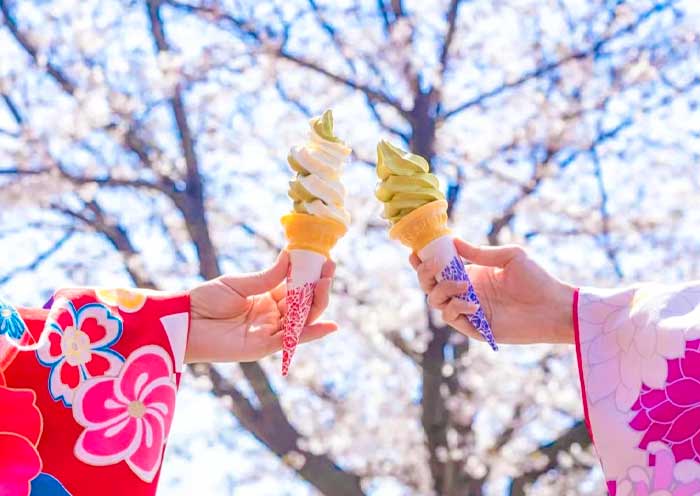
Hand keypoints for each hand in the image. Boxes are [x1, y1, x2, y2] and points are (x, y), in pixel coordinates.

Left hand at [187, 251, 336, 362]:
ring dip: (317, 302)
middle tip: (328, 268)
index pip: (296, 287)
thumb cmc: (205, 300)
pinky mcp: (263, 347)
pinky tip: (329, 325)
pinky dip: (311, 334)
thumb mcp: (238, 283)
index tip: (323, 259)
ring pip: (302, 319)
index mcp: (266, 298)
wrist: (183, 322)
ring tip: (326, 281)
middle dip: (319, 287)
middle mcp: (272, 316)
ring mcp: (269, 331)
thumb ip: (266, 276)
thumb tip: (290, 257)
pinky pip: (292, 340)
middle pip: (304, 303)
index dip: (310, 275)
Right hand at [410, 240, 574, 344]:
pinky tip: (473, 303)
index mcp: (470, 273)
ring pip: (436, 302)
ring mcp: (469, 310)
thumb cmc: (537, 279)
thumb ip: (480, 252)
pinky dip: (456, 308)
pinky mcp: (476, 328)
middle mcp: (466, 291)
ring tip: (464, 285)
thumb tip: (452, 241)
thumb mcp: (509, 256)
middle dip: (424, 274)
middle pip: (430, 285)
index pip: (438, 267)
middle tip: (433, 266)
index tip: (416, 251)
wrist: (555, 307)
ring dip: (442, 290)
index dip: (423, 260)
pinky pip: (452, 318)